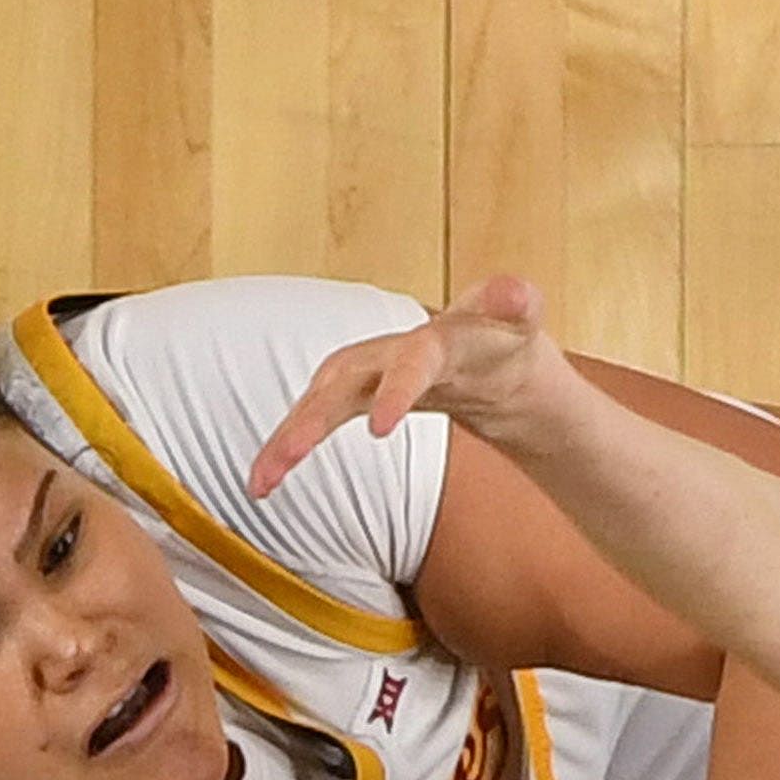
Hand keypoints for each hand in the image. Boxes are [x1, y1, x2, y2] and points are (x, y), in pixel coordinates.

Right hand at [247, 274, 567, 498]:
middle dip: (312, 417)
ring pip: (317, 403)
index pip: (412, 361)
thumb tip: (516, 295)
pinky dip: (286, 448)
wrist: (485, 348)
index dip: (395, 390)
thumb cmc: (501, 334)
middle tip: (287, 458)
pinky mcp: (354, 396)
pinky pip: (314, 421)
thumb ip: (516, 303)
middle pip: (341, 381)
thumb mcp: (520, 317)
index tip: (381, 427)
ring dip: (286, 439)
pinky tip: (261, 482)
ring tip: (259, 483)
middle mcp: (387, 352)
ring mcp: (365, 374)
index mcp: (434, 339)